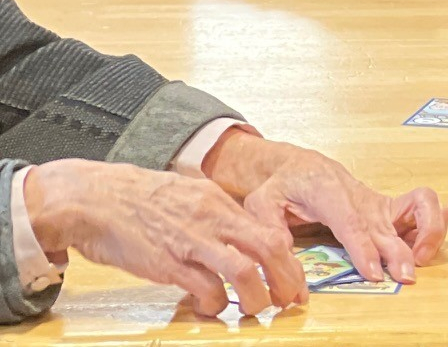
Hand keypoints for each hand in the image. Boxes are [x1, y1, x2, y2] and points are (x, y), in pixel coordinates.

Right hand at [24, 159, 305, 316]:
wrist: (96, 198)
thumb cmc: (140, 199)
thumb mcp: (189, 193)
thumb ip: (216, 214)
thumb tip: (239, 236)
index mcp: (220, 201)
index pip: (270, 230)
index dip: (289, 259)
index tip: (296, 281)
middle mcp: (213, 218)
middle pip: (269, 248)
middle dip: (287, 278)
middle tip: (290, 301)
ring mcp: (192, 241)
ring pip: (244, 270)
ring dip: (256, 296)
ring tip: (255, 309)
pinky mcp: (168, 263)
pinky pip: (205, 288)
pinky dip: (216, 304)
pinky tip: (212, 308)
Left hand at [203, 134, 447, 283]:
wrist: (300, 165)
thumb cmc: (282, 185)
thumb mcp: (261, 204)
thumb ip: (270, 230)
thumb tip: (282, 261)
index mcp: (328, 190)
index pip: (350, 221)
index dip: (364, 247)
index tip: (374, 272)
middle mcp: (360, 196)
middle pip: (386, 224)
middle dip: (399, 251)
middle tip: (405, 277)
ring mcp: (378, 201)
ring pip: (418, 207)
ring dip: (428, 231)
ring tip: (420, 258)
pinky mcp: (388, 208)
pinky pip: (423, 206)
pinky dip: (433, 222)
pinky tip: (427, 245)